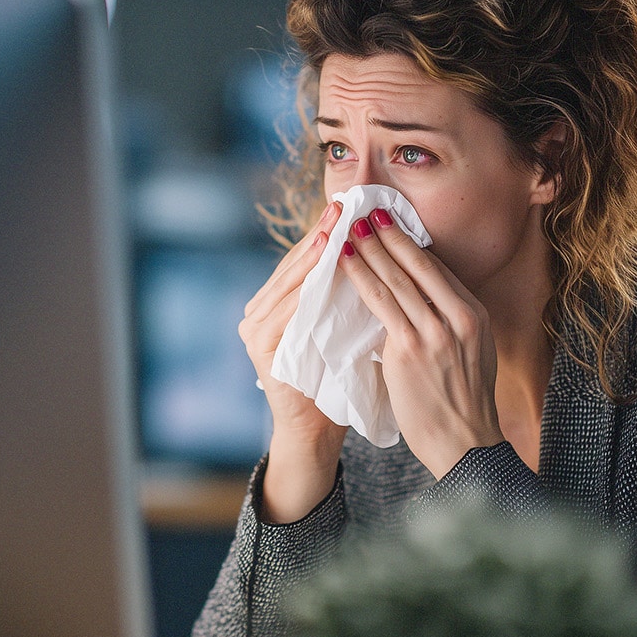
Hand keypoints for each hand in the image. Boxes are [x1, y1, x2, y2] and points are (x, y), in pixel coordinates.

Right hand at [239, 201, 347, 521]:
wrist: (319, 430)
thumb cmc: (340, 377)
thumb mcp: (346, 325)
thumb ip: (348, 292)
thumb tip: (381, 247)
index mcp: (280, 303)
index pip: (306, 261)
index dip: (329, 233)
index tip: (352, 206)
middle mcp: (260, 311)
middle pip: (294, 265)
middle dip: (319, 235)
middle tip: (342, 206)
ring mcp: (255, 328)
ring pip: (288, 283)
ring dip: (311, 256)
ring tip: (333, 231)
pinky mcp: (260, 347)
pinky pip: (284, 311)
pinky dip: (304, 289)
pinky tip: (323, 271)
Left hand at [338, 208, 505, 477]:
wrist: (465, 445)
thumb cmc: (460, 403)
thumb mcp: (468, 353)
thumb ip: (446, 324)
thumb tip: (417, 299)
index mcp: (474, 314)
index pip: (436, 268)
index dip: (408, 242)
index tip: (387, 221)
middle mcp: (459, 316)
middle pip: (417, 264)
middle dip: (386, 233)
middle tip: (362, 208)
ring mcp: (436, 331)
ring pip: (395, 278)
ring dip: (366, 247)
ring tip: (345, 226)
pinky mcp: (410, 349)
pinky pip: (378, 303)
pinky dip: (357, 276)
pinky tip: (341, 261)